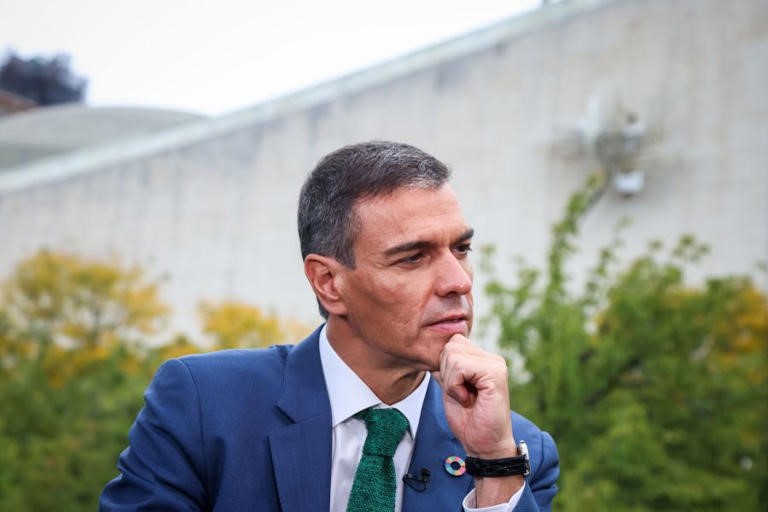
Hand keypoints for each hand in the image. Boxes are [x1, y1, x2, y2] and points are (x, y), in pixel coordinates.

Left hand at [432, 334, 515, 457]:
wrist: (484, 445)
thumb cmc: (468, 421)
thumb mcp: (449, 388)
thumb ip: (445, 369)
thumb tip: (430, 353)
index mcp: (483, 360)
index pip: (452, 342)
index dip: (444, 366)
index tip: (454, 389)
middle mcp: (492, 358)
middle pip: (450, 345)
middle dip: (446, 372)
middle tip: (460, 394)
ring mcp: (495, 364)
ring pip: (453, 354)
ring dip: (450, 381)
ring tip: (464, 398)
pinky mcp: (495, 373)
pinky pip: (460, 367)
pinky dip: (455, 386)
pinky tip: (467, 400)